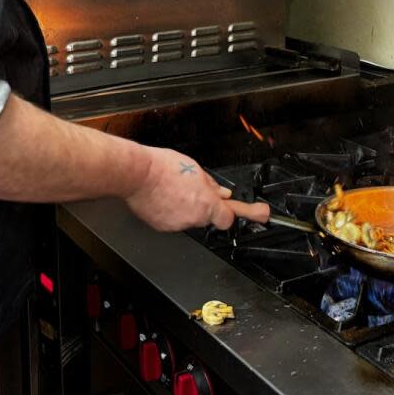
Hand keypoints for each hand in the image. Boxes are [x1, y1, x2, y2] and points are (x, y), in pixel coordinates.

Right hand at [124, 147, 269, 231]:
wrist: (136, 175)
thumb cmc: (163, 168)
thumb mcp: (195, 168)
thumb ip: (211, 184)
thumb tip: (222, 192)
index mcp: (206, 202)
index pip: (230, 217)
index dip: (237, 213)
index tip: (257, 214)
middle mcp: (194, 217)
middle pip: (208, 216)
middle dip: (205, 205)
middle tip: (194, 190)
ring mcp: (178, 224)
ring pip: (190, 218)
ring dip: (187, 207)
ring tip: (174, 190)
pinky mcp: (163, 226)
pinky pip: (174, 220)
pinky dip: (172, 212)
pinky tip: (164, 198)